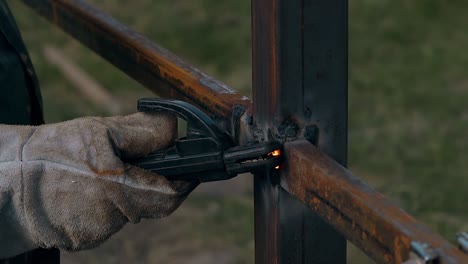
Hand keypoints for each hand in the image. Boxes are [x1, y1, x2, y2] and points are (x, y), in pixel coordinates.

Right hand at [0, 112, 197, 257]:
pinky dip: (108, 204)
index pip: (170, 195)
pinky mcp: (83, 239)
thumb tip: (173, 129)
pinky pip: (109, 220)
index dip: (183, 182)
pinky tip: (90, 189)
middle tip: (140, 164)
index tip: (188, 170)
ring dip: (127, 193)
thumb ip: (142, 132)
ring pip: (129, 211)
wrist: (8, 182)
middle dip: (151, 183)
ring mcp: (96, 231)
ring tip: (105, 173)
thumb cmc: (52, 153)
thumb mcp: (99, 132)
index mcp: (118, 189)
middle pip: (152, 205)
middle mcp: (110, 217)